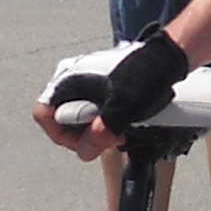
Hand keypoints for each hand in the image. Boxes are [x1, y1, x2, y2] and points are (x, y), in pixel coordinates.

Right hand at [35, 33, 189, 160]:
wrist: (167, 58)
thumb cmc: (146, 75)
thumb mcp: (123, 108)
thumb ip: (102, 131)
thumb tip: (85, 151)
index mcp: (70, 80)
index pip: (44, 113)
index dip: (62, 134)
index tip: (86, 143)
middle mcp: (73, 79)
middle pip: (60, 118)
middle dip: (82, 135)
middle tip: (106, 140)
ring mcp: (85, 82)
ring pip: (76, 115)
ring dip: (94, 130)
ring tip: (117, 133)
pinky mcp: (99, 86)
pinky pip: (90, 109)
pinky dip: (102, 121)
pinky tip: (121, 124)